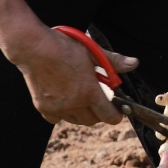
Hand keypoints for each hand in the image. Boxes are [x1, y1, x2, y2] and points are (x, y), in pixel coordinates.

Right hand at [8, 28, 138, 125]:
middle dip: (99, 113)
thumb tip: (134, 64)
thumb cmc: (63, 46)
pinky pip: (57, 119)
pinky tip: (63, 100)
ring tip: (81, 98)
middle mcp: (75, 104)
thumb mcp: (92, 51)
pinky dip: (62, 113)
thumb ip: (113, 61)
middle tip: (98, 99)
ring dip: (82, 113)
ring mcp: (58, 108)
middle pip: (93, 120)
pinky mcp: (43, 108)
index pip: (109, 116)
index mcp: (90, 92)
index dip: (116, 115)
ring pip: (76, 120)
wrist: (33, 48)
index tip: (117, 110)